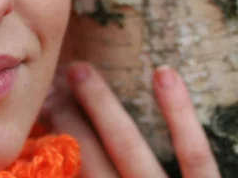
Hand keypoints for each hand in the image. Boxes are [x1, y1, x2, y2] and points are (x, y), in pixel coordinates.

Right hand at [46, 62, 220, 177]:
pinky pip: (194, 154)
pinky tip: (164, 74)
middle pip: (88, 155)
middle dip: (66, 117)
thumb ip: (94, 176)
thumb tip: (70, 157)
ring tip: (80, 69)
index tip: (43, 110)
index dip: (54, 139)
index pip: (71, 169)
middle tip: (51, 85)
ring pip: (127, 145)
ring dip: (100, 104)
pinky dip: (179, 113)